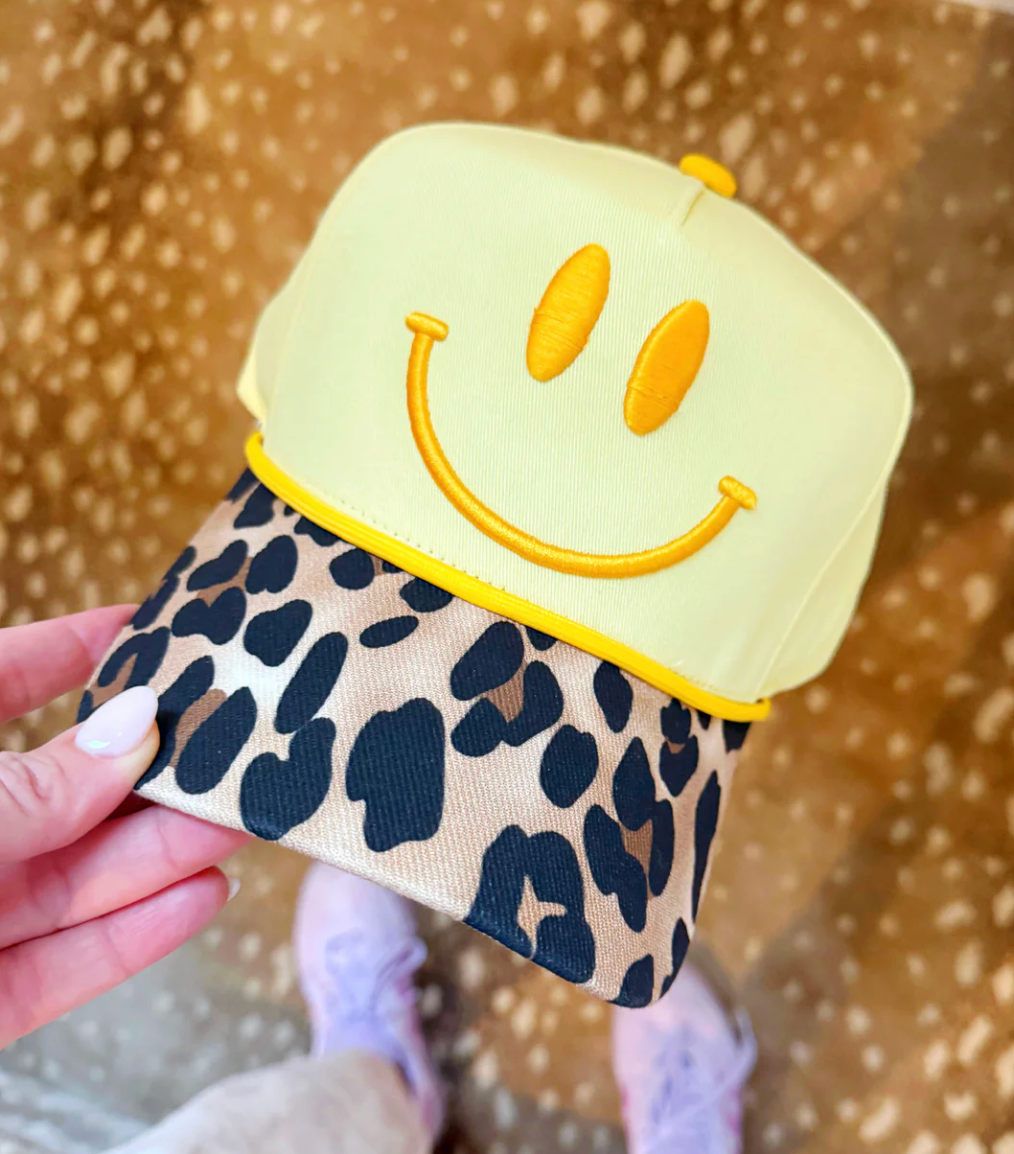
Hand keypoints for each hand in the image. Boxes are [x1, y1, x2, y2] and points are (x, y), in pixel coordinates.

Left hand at [0, 606, 249, 1045]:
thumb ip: (38, 785)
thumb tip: (134, 726)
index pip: (3, 681)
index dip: (75, 648)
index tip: (153, 625)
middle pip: (68, 791)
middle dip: (155, 769)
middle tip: (235, 744)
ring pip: (82, 878)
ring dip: (168, 850)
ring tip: (244, 819)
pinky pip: (67, 964)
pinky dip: (137, 934)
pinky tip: (202, 895)